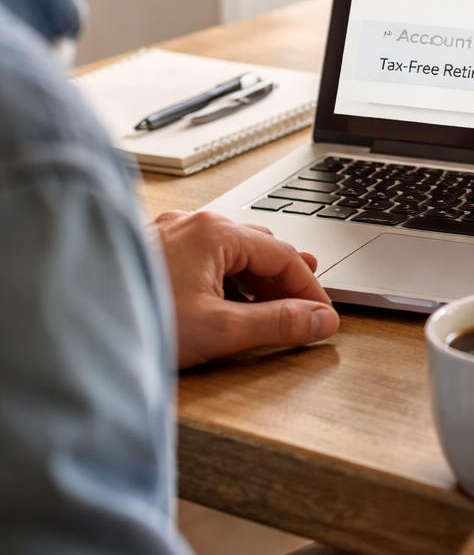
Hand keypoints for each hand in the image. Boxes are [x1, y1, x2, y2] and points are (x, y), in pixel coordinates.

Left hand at [152, 211, 338, 368]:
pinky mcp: (153, 250)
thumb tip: (319, 323)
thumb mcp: (219, 330)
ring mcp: (170, 233)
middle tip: (305, 309)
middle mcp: (194, 223)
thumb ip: (278, 325)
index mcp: (216, 232)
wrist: (68, 327)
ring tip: (270, 309)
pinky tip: (224, 304)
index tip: (325, 316)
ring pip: (232, 251)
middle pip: (260, 247)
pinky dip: (226, 279)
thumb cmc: (135, 320)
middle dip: (286, 280)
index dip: (311, 288)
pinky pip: (205, 257)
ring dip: (256, 281)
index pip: (285, 254)